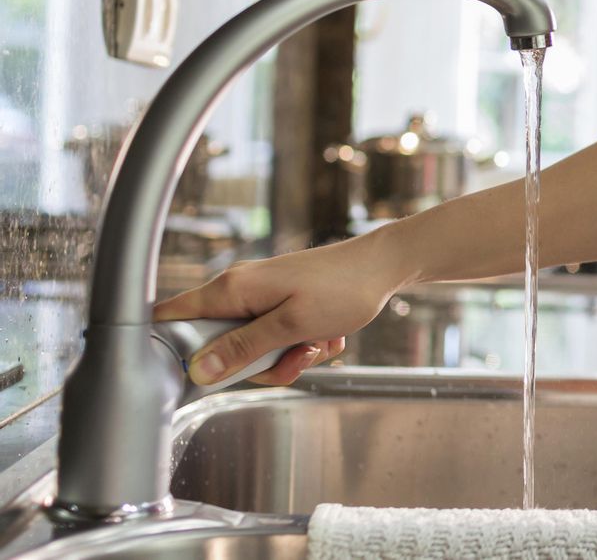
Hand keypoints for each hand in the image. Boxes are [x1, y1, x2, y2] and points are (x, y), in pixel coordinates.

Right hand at [153, 230, 402, 385]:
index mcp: (232, 289)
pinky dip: (304, 344)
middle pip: (221, 347)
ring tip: (318, 343)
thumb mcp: (291, 326)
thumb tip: (199, 370)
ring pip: (256, 349)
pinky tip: (327, 335)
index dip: (168, 348)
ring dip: (289, 356)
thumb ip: (243, 349)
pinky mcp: (281, 304)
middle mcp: (240, 290)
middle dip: (261, 364)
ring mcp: (261, 297)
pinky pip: (278, 340)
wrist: (383, 267)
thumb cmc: (342, 288)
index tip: (182, 375)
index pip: (171, 316)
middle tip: (296, 357)